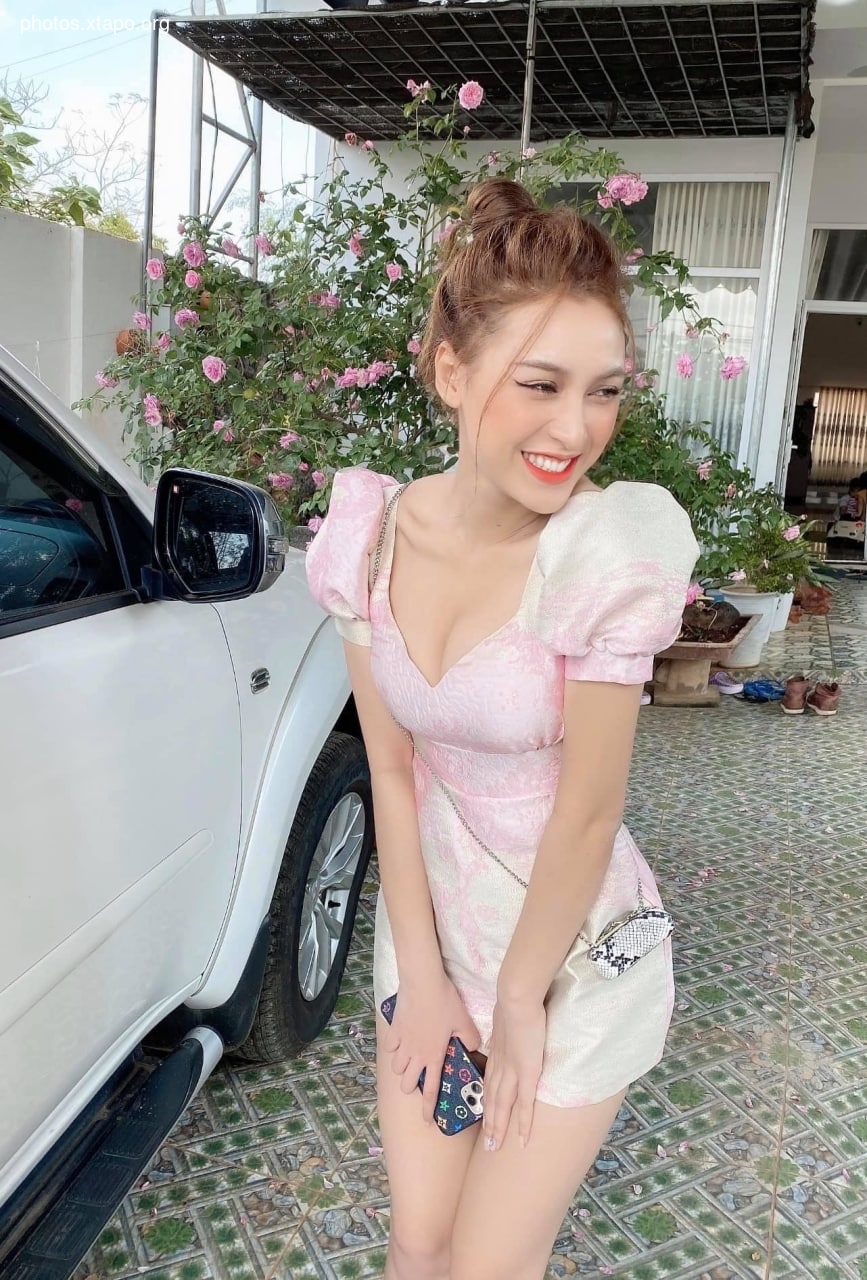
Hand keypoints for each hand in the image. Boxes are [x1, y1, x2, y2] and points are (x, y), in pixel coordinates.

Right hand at [383, 972, 480, 1124]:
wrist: (422, 983)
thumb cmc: (445, 1002)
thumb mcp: (464, 1021)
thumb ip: (470, 1038)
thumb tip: (473, 1047)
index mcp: (434, 1056)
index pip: (430, 1090)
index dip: (428, 1108)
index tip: (427, 1120)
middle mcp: (416, 1054)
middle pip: (406, 1083)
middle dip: (411, 1086)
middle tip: (418, 1078)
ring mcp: (402, 1043)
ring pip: (396, 1067)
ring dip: (403, 1068)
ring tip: (410, 1060)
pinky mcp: (393, 1029)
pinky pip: (390, 1047)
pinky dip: (394, 1048)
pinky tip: (400, 1042)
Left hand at [482, 996, 545, 1151]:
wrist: (516, 1000)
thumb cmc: (514, 1004)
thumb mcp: (504, 1020)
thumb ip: (504, 1032)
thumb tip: (504, 1034)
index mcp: (496, 1055)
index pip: (490, 1083)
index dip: (487, 1101)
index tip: (485, 1116)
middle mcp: (500, 1067)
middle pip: (492, 1100)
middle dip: (490, 1123)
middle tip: (487, 1145)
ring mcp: (512, 1072)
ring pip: (502, 1107)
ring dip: (499, 1128)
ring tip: (495, 1147)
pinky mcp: (526, 1074)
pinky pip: (524, 1105)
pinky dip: (523, 1124)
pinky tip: (523, 1140)